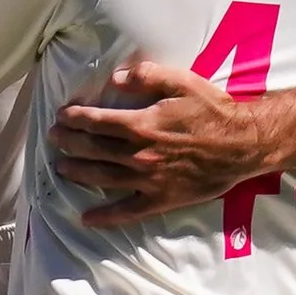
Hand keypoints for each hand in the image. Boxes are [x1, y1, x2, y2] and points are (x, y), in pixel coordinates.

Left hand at [50, 62, 281, 225]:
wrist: (242, 145)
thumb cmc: (212, 110)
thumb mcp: (182, 81)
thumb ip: (148, 76)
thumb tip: (115, 78)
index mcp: (142, 124)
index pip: (97, 121)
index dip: (75, 118)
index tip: (61, 116)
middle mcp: (139, 153)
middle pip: (94, 149)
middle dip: (69, 143)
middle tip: (53, 138)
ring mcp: (148, 179)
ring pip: (103, 178)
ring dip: (78, 172)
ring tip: (60, 168)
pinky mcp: (161, 199)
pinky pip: (127, 212)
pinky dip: (105, 217)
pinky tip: (86, 218)